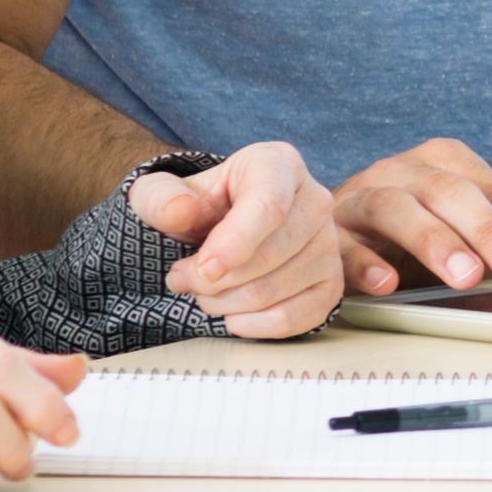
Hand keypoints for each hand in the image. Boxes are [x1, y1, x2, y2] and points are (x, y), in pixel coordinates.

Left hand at [130, 142, 346, 340]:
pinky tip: (232, 318)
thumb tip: (179, 211)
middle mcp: (315, 200)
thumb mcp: (163, 193)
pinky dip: (259, 326)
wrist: (221, 227)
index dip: (235, 242)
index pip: (269, 204)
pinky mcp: (331, 282)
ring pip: (280, 288)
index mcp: (277, 164)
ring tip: (203, 294)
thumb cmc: (197, 207)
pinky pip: (301, 316)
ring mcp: (328, 244)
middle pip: (273, 253)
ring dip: (228, 303)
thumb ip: (161, 198)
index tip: (202, 270)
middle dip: (217, 280)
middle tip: (182, 280)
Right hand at [330, 138, 491, 305]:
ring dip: (434, 242)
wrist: (342, 233)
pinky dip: (362, 262)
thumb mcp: (491, 228)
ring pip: (398, 208)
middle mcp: (407, 172)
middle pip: (454, 194)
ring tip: (464, 276)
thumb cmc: (425, 231)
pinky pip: (342, 243)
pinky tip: (385, 284)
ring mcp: (363, 198)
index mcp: (451, 165)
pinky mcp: (327, 233)